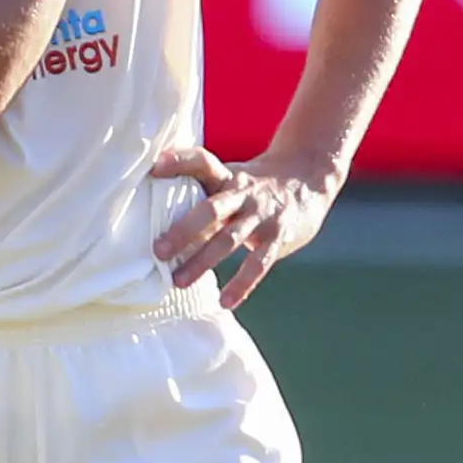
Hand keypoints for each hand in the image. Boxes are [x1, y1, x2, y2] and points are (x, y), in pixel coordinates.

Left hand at [151, 145, 336, 309]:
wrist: (309, 179)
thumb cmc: (256, 185)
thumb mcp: (231, 177)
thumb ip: (201, 190)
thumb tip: (153, 207)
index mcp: (227, 177)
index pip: (202, 161)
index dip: (180, 162)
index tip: (155, 168)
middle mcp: (243, 194)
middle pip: (211, 209)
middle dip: (184, 231)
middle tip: (158, 251)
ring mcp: (262, 216)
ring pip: (229, 240)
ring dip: (203, 261)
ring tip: (179, 282)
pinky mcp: (278, 237)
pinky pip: (259, 263)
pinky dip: (242, 283)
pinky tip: (225, 302)